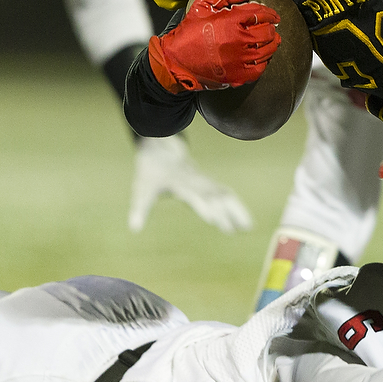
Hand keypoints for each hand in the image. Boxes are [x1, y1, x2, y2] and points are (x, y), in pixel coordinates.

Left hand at [129, 136, 252, 232]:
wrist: (161, 150)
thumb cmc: (151, 173)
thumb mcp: (142, 190)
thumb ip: (140, 209)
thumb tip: (133, 229)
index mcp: (180, 183)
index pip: (194, 196)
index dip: (203, 206)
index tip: (213, 220)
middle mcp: (196, 182)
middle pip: (214, 196)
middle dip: (224, 212)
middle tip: (232, 231)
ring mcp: (204, 182)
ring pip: (225, 195)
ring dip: (236, 209)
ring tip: (248, 228)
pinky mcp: (208, 184)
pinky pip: (225, 194)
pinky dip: (236, 207)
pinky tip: (244, 222)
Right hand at [148, 0, 280, 91]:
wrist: (175, 61)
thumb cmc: (188, 33)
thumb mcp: (202, 5)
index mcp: (229, 22)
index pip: (259, 14)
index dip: (269, 13)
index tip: (273, 15)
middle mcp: (237, 41)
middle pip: (266, 32)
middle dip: (271, 28)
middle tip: (272, 28)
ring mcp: (239, 60)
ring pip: (266, 51)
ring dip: (271, 44)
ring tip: (271, 41)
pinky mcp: (237, 76)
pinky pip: (260, 68)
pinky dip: (264, 62)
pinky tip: (262, 57)